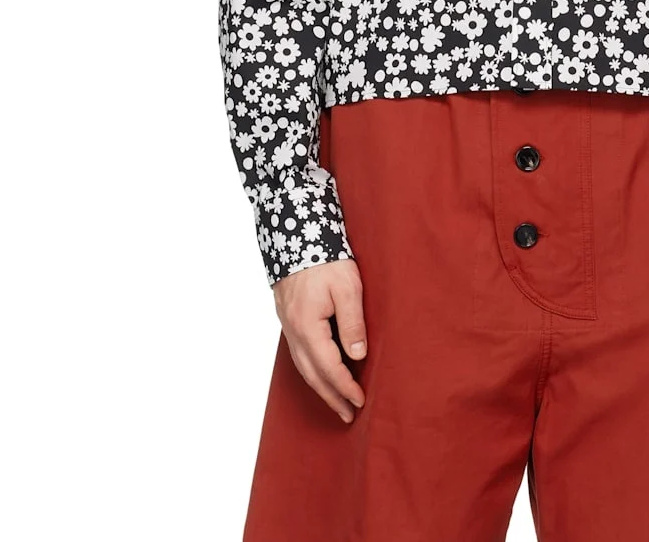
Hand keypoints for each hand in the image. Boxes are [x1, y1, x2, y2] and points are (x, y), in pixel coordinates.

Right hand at [272, 259, 367, 424]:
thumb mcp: (348, 287)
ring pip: (302, 366)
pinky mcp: (288, 317)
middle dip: (331, 397)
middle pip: (312, 374)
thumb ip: (352, 323)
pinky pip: (299, 353)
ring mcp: (287, 325)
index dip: (345, 387)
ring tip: (336, 401)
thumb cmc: (326, 258)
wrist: (297, 233)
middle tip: (348, 415)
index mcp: (308, 326)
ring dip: (320, 386)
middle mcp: (293, 331)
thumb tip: (358, 357)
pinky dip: (311, 369)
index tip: (360, 401)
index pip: (329, 367)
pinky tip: (321, 372)